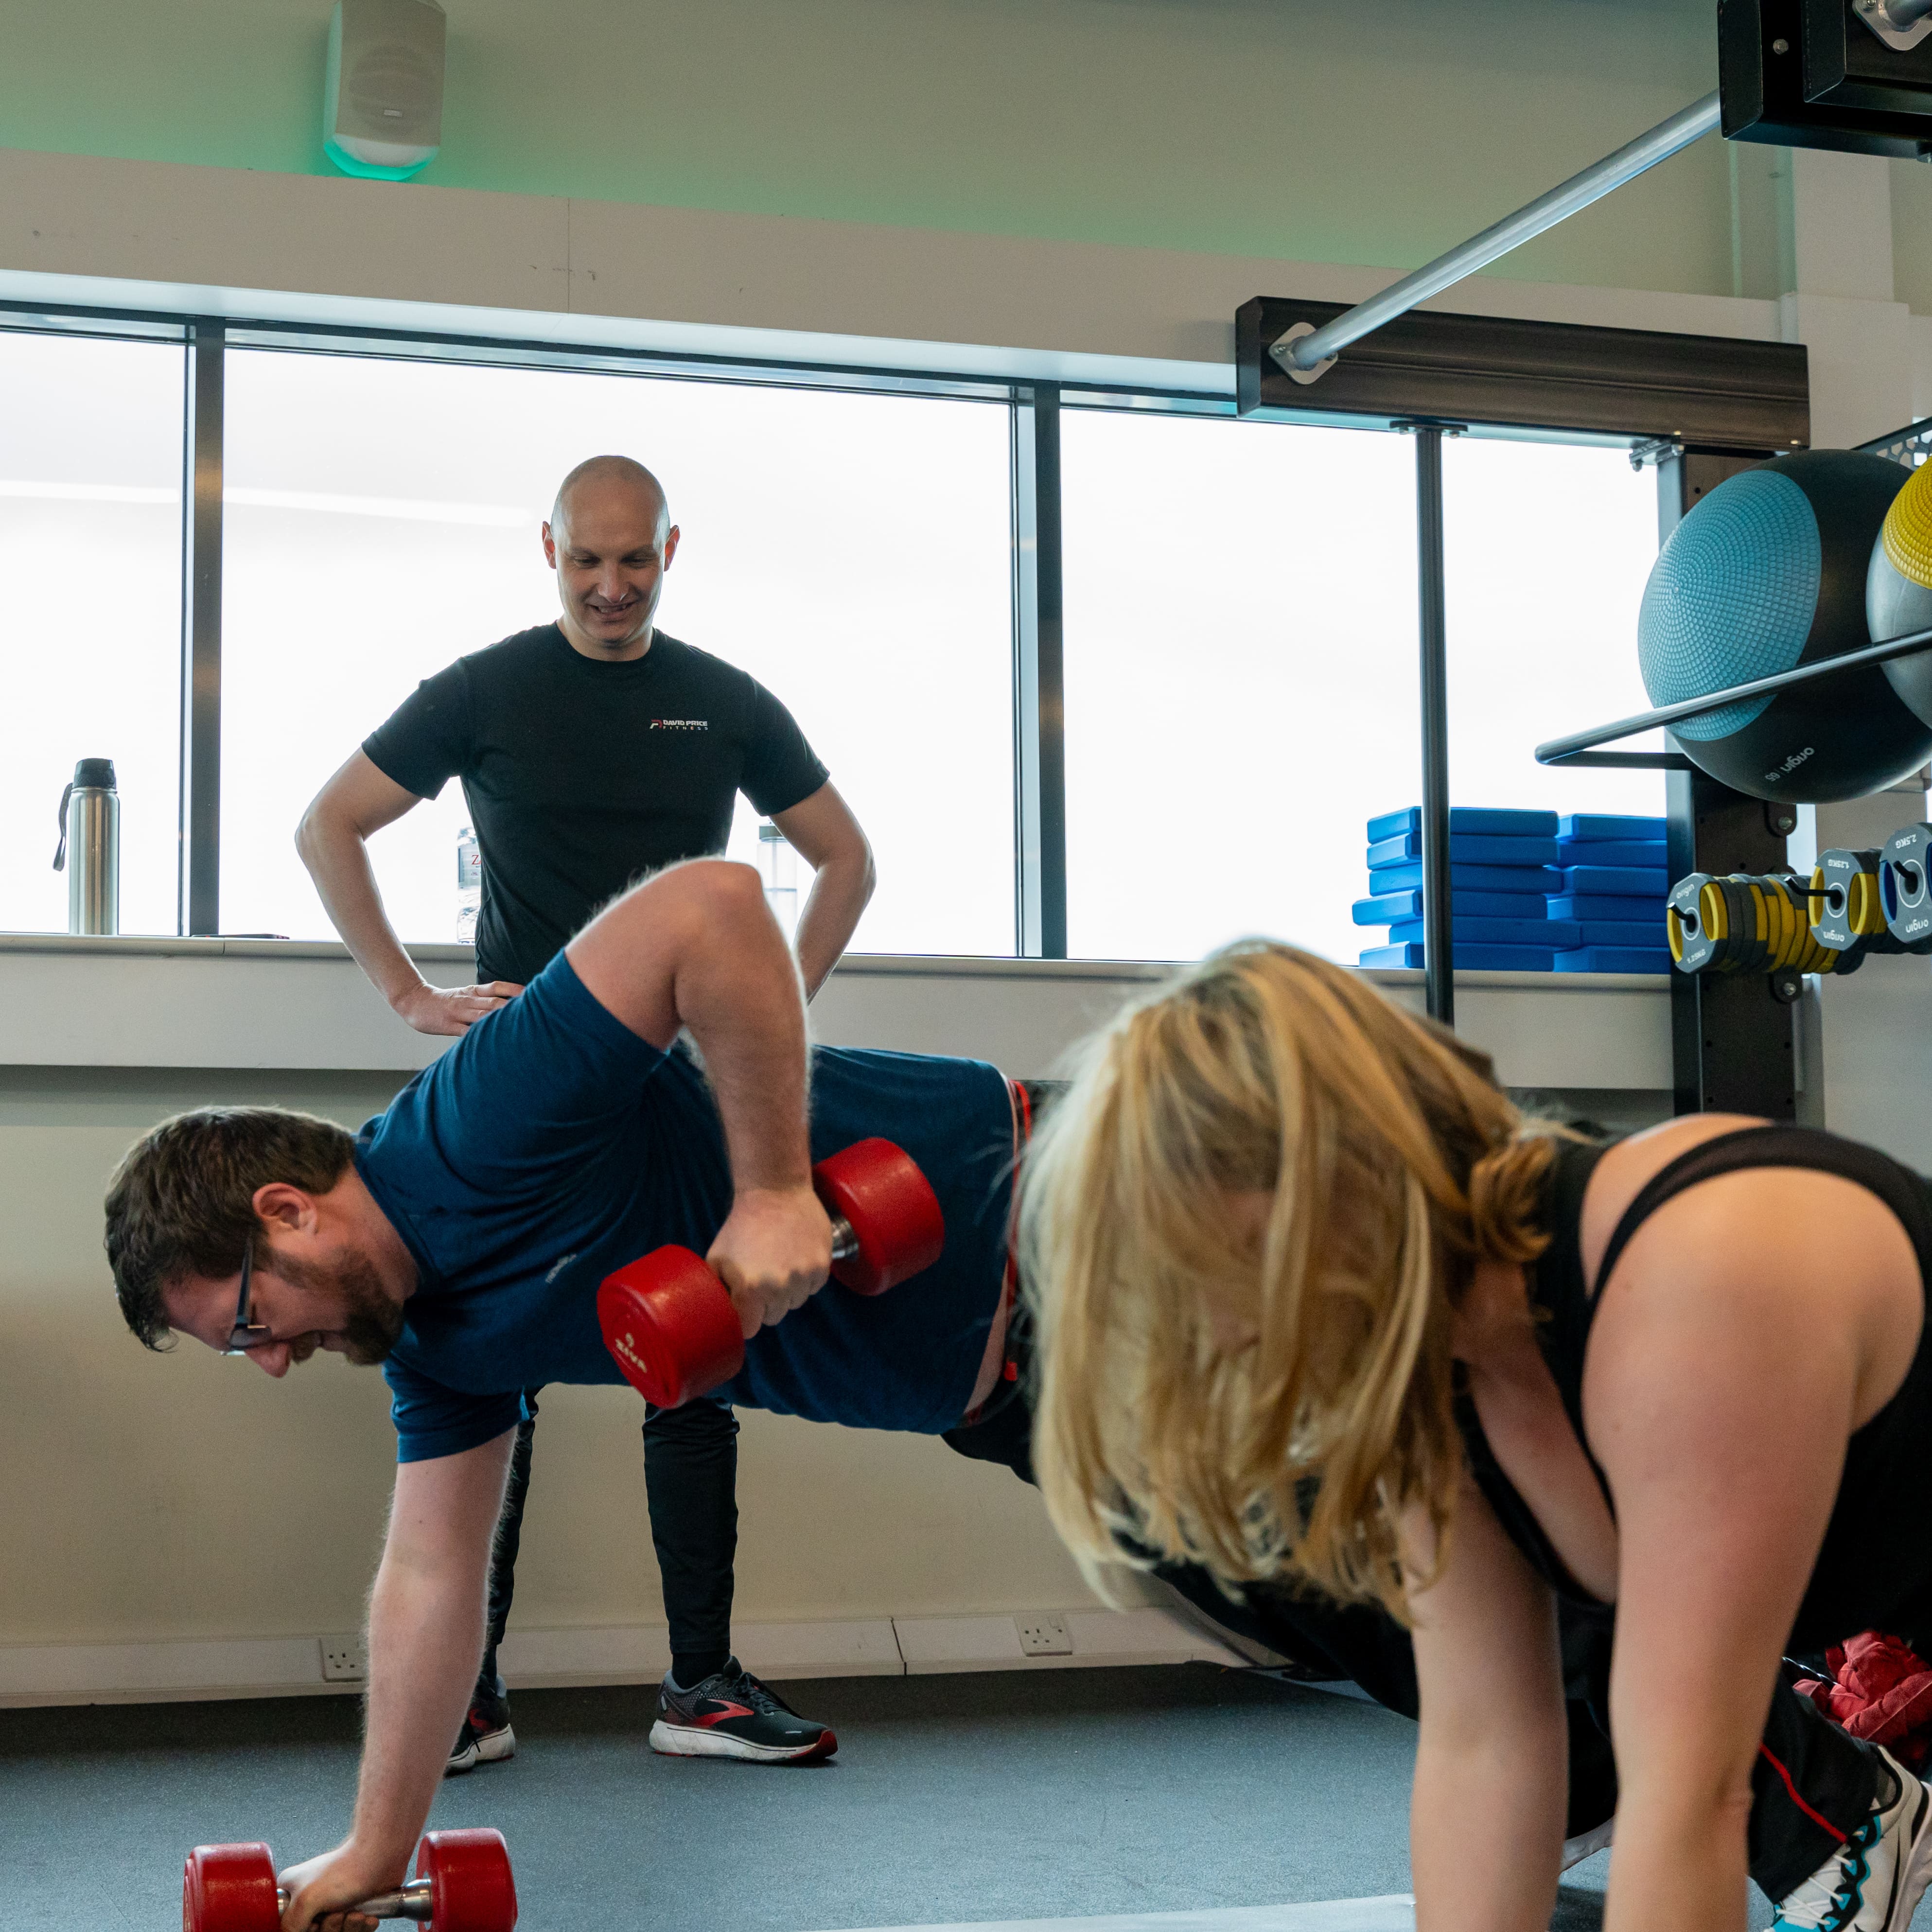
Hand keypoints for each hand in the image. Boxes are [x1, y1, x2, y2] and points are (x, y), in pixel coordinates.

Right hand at [278, 1841, 403, 1931]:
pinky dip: (361, 1926)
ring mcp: (333, 1904)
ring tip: (355, 1912)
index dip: (304, 1930)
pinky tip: (366, 1915)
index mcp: (293, 1894)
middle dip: (329, 1929)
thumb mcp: (305, 1901)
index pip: (289, 1926)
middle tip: (338, 1913)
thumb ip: (289, 1925)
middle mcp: (311, 1899)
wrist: (380, 1858)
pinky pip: (354, 1930)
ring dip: (347, 1928)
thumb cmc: (344, 1871)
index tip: (313, 1923)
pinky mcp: (354, 1908)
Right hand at [390, 979, 523, 1035]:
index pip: (496, 987)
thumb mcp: (465, 994)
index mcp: (472, 991)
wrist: (414, 1001)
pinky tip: (489, 1042)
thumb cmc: (444, 1001)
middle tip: (530, 1011)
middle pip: (492, 1002)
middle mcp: (468, 1000)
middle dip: (511, 1007)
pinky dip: (477, 1036)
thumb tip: (508, 1005)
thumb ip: (484, 999)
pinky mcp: (449, 1026)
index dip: (513, 989)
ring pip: (481, 1016)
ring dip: (497, 1020)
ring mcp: (458, 1013)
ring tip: (515, 1025)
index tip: (529, 993)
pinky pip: (465, 1031)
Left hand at [708, 1184, 833, 1337]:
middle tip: (761, 1277)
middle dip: (766, 1303)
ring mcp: (804, 1276)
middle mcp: (780, 1287)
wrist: (775, 1191)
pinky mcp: (822, 1265)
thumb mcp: (717, 1257)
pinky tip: (795, 1256)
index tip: (746, 1308)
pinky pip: (813, 1287)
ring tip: (779, 1262)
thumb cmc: (741, 1224)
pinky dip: (805, 1277)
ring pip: (796, 1302)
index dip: (746, 1320)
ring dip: (788, 1290)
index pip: (751, 1328)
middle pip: (774, 1316)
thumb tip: (715, 1315)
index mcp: (750, 1288)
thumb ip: (717, 1290)